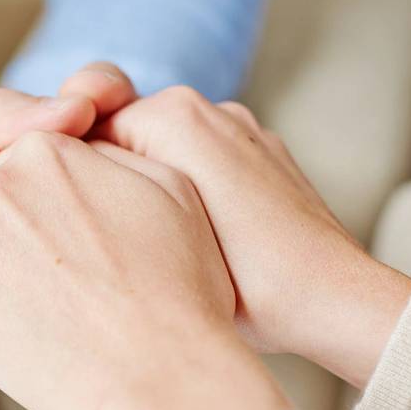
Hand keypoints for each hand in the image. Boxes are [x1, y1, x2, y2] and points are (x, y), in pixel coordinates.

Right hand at [0, 66, 133, 408]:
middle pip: (8, 342)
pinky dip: (10, 332)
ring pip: (6, 362)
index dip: (45, 259)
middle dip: (47, 292)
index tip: (84, 227)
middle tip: (82, 249)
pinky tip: (15, 298)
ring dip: (33, 316)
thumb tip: (86, 106)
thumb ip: (4, 122)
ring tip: (44, 270)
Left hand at [0, 132, 288, 409]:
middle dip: (0, 225)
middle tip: (43, 273)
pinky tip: (6, 320)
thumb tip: (81, 140)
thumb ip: (112, 154)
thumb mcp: (169, 189)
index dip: (40, 204)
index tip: (61, 240)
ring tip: (25, 298)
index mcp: (46, 149)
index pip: (19, 162)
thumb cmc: (175, 288)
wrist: (150, 372)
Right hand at [96, 87, 410, 387]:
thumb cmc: (249, 283)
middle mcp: (212, 109)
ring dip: (151, 186)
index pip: (91, 129)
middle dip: (114, 179)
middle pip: (128, 136)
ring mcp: (243, 129)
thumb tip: (80, 183)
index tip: (78, 225)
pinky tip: (192, 234)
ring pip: (165, 150)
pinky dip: (189, 189)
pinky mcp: (264, 154)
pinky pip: (205, 161)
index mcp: (176, 117)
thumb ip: (111, 190)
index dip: (77, 178)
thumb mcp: (157, 234)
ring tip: (150, 239)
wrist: (333, 299)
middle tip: (108, 236)